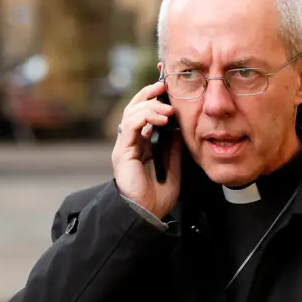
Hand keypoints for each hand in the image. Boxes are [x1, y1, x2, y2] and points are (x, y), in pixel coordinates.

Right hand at [111, 82, 181, 218]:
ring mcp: (124, 146)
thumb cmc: (157, 195)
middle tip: (163, 86)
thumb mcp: (173, 165)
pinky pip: (130, 126)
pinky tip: (159, 119)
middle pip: (134, 108)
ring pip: (131, 113)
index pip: (144, 113)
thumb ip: (174, 146)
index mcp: (141, 143)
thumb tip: (179, 127)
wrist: (148, 214)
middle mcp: (130, 142)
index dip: (153, 98)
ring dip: (150, 106)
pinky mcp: (122, 152)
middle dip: (148, 94)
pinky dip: (144, 117)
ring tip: (167, 110)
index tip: (166, 87)